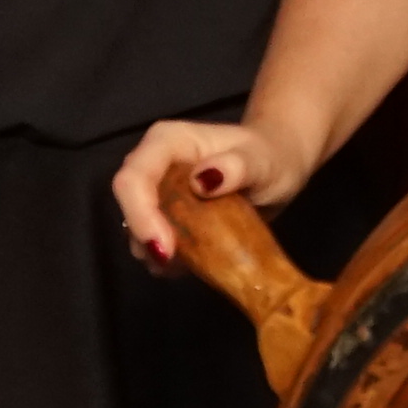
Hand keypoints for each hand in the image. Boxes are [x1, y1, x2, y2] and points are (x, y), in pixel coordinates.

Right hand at [115, 115, 305, 265]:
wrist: (279, 167)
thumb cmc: (271, 157)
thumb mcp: (262, 161)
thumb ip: (237, 166)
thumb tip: (202, 181)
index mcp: (167, 142)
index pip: (133, 178)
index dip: (141, 215)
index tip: (166, 248)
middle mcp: (154, 165)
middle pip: (129, 206)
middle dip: (147, 239)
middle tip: (176, 264)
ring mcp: (157, 191)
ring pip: (136, 229)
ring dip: (156, 253)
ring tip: (189, 265)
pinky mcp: (165, 216)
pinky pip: (153, 242)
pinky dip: (167, 260)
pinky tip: (192, 265)